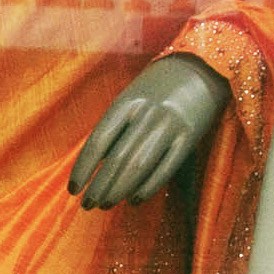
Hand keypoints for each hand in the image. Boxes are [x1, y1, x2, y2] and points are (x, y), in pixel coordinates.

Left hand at [68, 54, 228, 209]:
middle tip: (88, 205)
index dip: (83, 168)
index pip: (98, 141)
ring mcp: (168, 126)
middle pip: (117, 159)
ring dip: (119, 190)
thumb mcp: (131, 97)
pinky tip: (135, 200)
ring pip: (138, 167)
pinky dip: (148, 187)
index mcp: (126, 102)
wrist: (200, 68)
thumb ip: (116, 126)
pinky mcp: (189, 138)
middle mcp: (145, 115)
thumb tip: (96, 164)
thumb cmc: (158, 87)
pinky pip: (165, 169)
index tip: (73, 189)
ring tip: (106, 205)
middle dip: (99, 186)